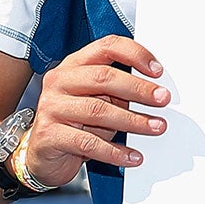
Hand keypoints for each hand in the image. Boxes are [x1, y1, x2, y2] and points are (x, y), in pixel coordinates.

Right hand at [26, 35, 167, 185]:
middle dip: (139, 89)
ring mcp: (51, 107)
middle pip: (104, 78)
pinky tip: (132, 156)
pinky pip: (88, 143)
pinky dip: (115, 151)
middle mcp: (60, 81)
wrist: (42, 154)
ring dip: (133, 120)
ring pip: (98, 111)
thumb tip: (155, 91)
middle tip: (162, 100)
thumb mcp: (98, 100)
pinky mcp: (49, 135)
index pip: (107, 47)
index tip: (158, 71)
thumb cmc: (75, 122)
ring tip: (155, 127)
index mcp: (74, 65)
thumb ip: (119, 91)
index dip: (135, 55)